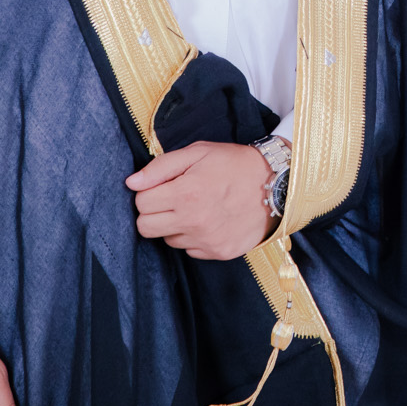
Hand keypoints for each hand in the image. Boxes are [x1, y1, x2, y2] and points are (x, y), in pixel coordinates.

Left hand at [125, 141, 274, 259]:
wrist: (275, 185)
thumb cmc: (234, 164)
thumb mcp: (198, 152)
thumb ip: (161, 167)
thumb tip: (132, 183)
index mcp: (186, 193)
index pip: (141, 203)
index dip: (148, 192)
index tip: (163, 186)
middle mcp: (193, 221)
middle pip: (146, 228)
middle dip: (153, 212)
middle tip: (172, 199)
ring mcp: (206, 241)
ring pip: (167, 240)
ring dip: (174, 225)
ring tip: (196, 207)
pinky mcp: (218, 253)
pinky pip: (189, 250)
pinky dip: (193, 237)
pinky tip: (209, 220)